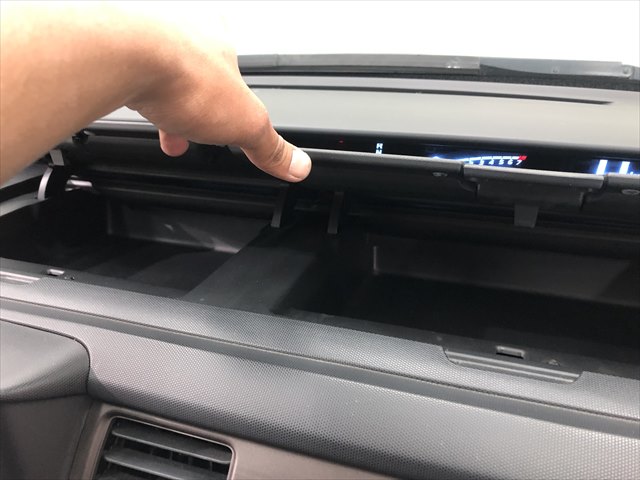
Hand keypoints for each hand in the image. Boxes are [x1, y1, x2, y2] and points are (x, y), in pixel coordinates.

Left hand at [125, 7, 310, 181]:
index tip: (230, 114)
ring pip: (160, 73)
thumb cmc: (182, 75)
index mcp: (219, 41)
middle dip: (197, 105)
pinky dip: (136, 99)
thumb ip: (270, 146)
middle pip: (194, 71)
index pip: (233, 61)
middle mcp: (183, 32)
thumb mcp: (245, 123)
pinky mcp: (114, 51)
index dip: (232, 91)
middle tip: (198, 130)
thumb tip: (298, 166)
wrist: (121, 58)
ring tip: (169, 132)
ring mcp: (146, 38)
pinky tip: (138, 116)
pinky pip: (129, 77)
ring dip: (166, 103)